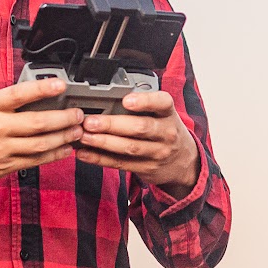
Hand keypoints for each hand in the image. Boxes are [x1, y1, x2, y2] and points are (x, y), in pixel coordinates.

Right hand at [0, 78, 84, 205]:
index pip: (18, 94)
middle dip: (64, 118)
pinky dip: (53, 155)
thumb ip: (4, 104)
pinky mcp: (2, 168)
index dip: (42, 88)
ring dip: (63, 138)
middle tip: (78, 114)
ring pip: (40, 144)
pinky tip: (64, 149)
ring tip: (76, 131)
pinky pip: (34, 162)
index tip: (61, 85)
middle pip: (37, 122)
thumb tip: (37, 97)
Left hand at [74, 90, 199, 194]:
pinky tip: (85, 153)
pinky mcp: (146, 168)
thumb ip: (143, 107)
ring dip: (103, 142)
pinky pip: (121, 163)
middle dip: (112, 125)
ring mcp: (158, 153)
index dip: (145, 101)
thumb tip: (108, 99)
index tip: (127, 99)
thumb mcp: (163, 115)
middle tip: (90, 121)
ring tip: (84, 136)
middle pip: (140, 128)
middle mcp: (166, 133)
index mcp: (168, 114)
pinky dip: (100, 159)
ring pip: (129, 148)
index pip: (162, 103)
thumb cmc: (166, 131)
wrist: (184, 162)